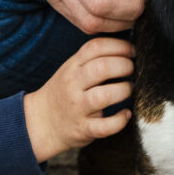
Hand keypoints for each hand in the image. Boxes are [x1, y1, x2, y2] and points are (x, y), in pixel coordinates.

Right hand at [23, 34, 133, 160]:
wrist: (41, 122)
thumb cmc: (64, 91)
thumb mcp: (71, 68)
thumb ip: (93, 58)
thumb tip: (127, 47)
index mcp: (72, 66)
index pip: (96, 47)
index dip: (119, 46)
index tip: (132, 51)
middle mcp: (73, 85)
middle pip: (102, 68)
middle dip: (124, 66)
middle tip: (132, 69)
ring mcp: (78, 108)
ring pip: (104, 96)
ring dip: (124, 90)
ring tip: (128, 89)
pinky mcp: (83, 129)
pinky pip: (105, 126)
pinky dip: (120, 120)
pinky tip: (126, 114)